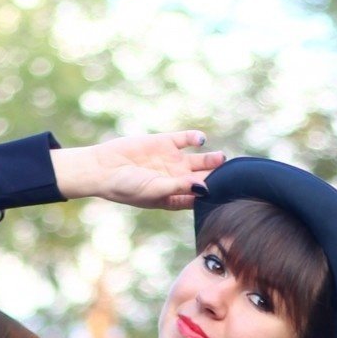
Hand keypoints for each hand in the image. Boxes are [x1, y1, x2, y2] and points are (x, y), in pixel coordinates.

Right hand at [50, 130, 225, 208]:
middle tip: (232, 175)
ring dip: (212, 159)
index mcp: (175, 198)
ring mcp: (172, 161)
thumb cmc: (128, 188)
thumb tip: (205, 189)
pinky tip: (201, 140)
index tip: (228, 194)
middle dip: (218, 177)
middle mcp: (177, 180)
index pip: (201, 198)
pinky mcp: (165, 142)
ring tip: (222, 157)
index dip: (215, 196)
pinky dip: (195, 138)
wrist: (104, 168)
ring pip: (199, 160)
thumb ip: (181, 188)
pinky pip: (185, 139)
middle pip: (205, 179)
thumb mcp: (155, 190)